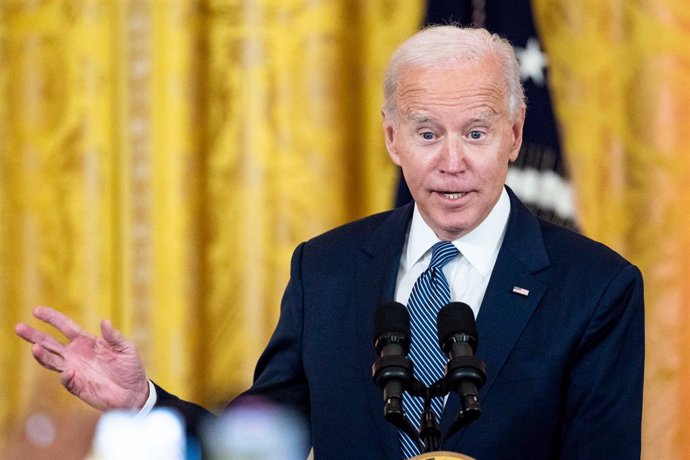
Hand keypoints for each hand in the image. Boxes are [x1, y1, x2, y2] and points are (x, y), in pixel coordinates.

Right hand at [15, 306, 149, 410]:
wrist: (134, 392)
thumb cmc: (130, 368)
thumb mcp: (126, 348)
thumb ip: (114, 336)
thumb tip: (105, 321)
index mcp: (87, 341)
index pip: (65, 326)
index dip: (52, 318)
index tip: (36, 311)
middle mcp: (76, 355)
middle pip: (50, 343)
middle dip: (34, 335)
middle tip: (19, 327)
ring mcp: (75, 370)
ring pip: (52, 361)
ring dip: (42, 356)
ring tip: (34, 348)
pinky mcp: (78, 386)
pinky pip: (67, 380)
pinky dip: (65, 376)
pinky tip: (68, 371)